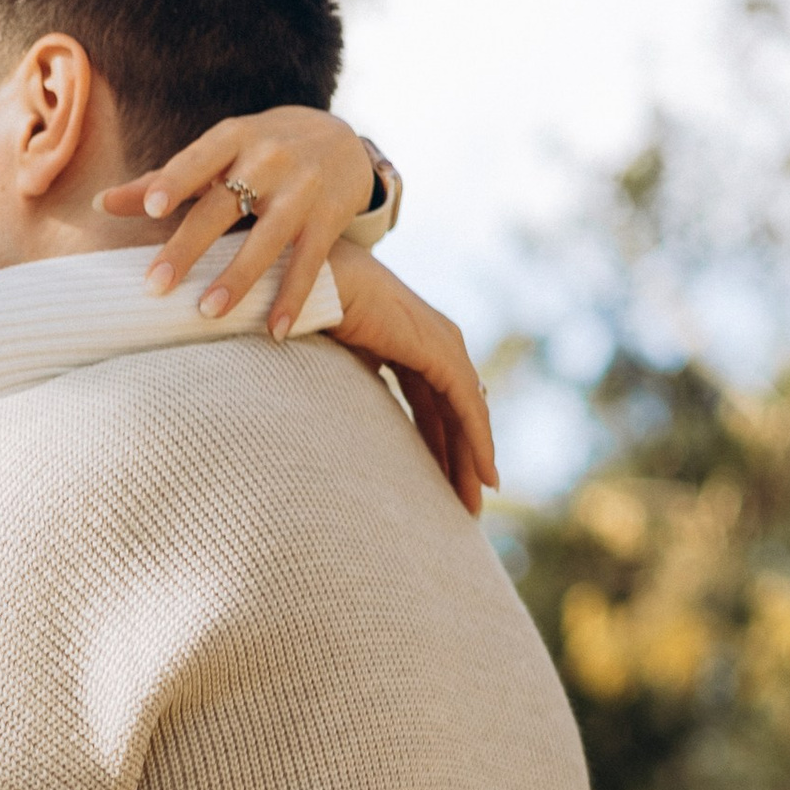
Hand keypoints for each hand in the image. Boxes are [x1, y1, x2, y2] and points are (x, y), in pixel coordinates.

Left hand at [99, 107, 379, 334]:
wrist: (340, 139)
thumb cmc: (260, 150)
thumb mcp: (219, 151)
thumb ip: (163, 179)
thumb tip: (100, 204)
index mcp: (233, 138)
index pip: (199, 159)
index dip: (176, 181)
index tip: (152, 207)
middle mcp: (269, 159)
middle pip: (224, 206)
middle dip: (189, 245)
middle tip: (156, 286)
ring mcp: (302, 190)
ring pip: (268, 237)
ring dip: (239, 276)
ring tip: (208, 313)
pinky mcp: (330, 218)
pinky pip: (309, 263)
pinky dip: (293, 298)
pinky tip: (274, 332)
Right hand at [325, 247, 496, 515]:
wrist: (307, 280)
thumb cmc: (306, 313)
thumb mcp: (334, 363)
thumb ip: (346, 389)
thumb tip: (329, 429)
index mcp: (405, 342)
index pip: (431, 404)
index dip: (438, 444)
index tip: (440, 486)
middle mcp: (432, 341)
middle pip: (452, 413)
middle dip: (458, 461)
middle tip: (464, 509)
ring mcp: (440, 343)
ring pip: (465, 413)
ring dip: (472, 460)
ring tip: (473, 505)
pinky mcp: (439, 350)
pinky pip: (465, 405)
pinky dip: (478, 441)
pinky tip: (484, 474)